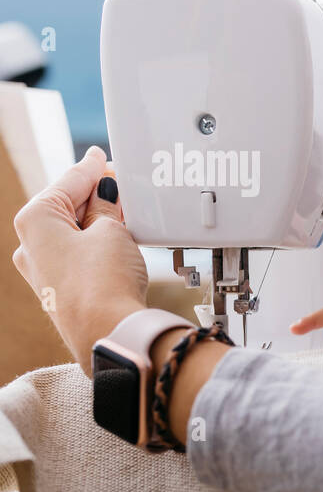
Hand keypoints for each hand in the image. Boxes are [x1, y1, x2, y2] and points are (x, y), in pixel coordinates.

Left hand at [11, 146, 149, 375]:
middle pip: (64, 206)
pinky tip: (115, 238)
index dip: (90, 168)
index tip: (100, 157)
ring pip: (71, 231)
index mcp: (34, 220)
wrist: (109, 333)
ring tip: (124, 211)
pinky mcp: (60, 289)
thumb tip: (105, 193)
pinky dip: (94, 241)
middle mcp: (29, 245)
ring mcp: (42, 270)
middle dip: (93, 194)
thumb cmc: (103, 285)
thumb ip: (106, 207)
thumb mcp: (112, 231)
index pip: (68, 182)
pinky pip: (76, 253)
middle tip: (120, 183)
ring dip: (96, 219)